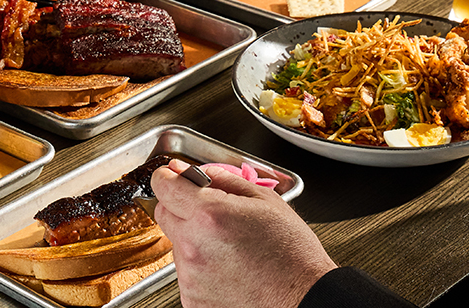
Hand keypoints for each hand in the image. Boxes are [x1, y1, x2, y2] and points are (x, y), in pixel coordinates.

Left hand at [151, 159, 335, 307]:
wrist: (304, 298)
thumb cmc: (292, 254)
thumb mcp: (266, 201)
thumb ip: (226, 180)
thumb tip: (201, 173)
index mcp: (209, 214)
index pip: (163, 185)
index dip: (167, 176)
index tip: (173, 175)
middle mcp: (193, 246)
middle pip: (164, 213)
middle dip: (180, 206)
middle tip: (210, 212)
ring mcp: (190, 277)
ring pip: (177, 244)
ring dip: (194, 239)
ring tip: (230, 247)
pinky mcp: (193, 300)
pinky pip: (186, 273)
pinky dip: (201, 267)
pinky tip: (229, 268)